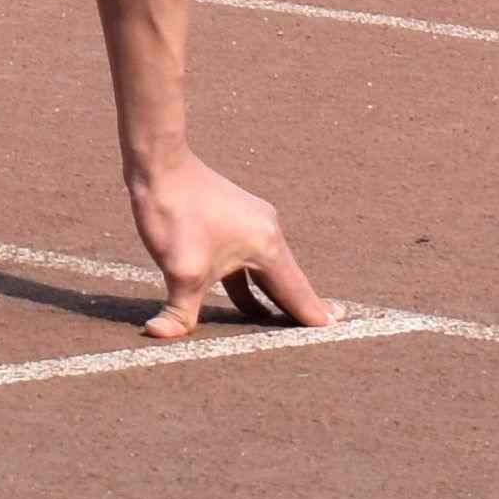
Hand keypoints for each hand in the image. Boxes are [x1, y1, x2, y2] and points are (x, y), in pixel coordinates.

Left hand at [125, 149, 333, 338]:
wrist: (159, 163)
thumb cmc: (175, 213)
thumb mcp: (179, 271)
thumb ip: (179, 312)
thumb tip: (158, 335)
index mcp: (267, 247)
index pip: (297, 294)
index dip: (314, 317)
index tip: (339, 331)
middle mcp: (268, 233)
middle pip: (288, 282)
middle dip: (300, 309)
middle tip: (333, 326)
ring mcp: (251, 223)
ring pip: (267, 272)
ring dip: (273, 298)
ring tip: (285, 324)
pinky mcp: (232, 220)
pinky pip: (249, 262)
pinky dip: (251, 284)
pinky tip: (248, 302)